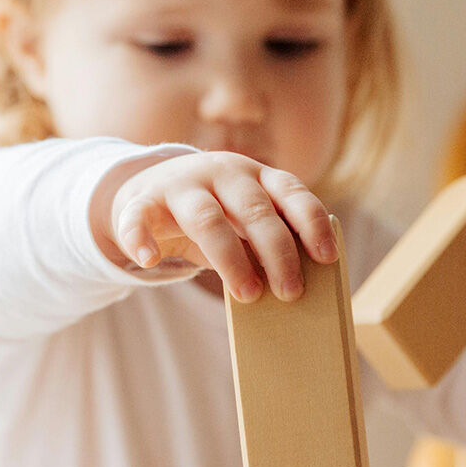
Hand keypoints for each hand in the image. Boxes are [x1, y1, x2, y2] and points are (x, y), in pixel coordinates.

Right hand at [100, 152, 336, 302]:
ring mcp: (182, 183)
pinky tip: (149, 260)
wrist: (150, 192)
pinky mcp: (142, 199)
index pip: (292, 192)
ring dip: (230, 258)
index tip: (327, 257)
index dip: (312, 223)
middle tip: (291, 292)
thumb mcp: (246, 222)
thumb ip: (268, 242)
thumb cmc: (217, 215)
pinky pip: (138, 217)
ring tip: (247, 294)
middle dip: (277, 252)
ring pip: (207, 218)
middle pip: (254, 210)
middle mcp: (223, 172)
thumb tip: (297, 285)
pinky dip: (141, 238)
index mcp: (257, 175)